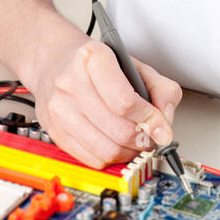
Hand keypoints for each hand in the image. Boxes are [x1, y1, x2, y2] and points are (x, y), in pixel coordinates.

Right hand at [31, 34, 182, 168]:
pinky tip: (115, 144)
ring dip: (129, 152)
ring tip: (135, 140)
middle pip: (119, 130)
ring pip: (107, 149)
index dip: (150, 120)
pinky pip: (92, 159)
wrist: (54, 63)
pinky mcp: (55, 131)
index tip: (162, 128)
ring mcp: (59, 110)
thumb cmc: (96, 65)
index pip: (125, 102)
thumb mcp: (135, 65)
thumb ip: (161, 89)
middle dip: (143, 139)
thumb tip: (165, 120)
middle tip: (151, 135)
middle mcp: (70, 83)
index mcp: (93, 59)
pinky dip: (111, 158)